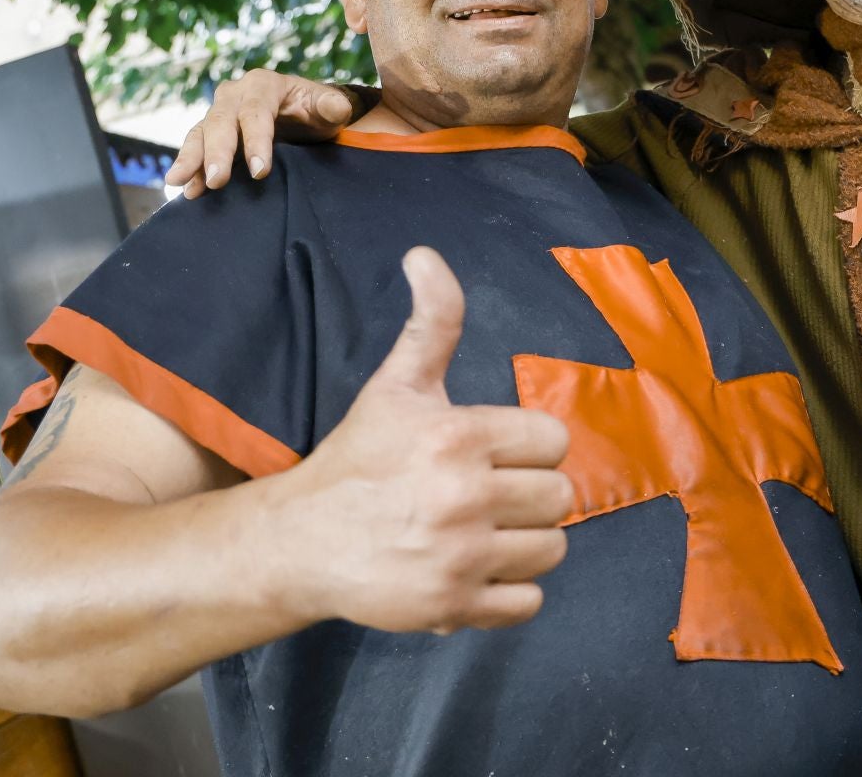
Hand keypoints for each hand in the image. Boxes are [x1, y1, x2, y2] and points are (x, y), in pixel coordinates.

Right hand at [165, 69, 358, 198]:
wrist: (301, 114)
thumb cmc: (314, 110)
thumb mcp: (327, 107)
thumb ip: (332, 107)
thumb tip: (338, 108)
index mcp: (263, 85)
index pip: (256, 113)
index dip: (256, 141)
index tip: (260, 172)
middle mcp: (235, 95)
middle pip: (221, 122)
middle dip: (217, 152)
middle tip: (218, 181)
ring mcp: (219, 113)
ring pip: (200, 133)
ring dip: (191, 158)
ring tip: (178, 181)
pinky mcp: (211, 133)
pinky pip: (195, 147)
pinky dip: (190, 167)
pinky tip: (185, 188)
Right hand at [276, 247, 571, 634]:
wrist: (299, 541)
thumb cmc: (358, 458)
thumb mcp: (397, 384)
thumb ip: (432, 321)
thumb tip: (425, 255)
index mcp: (459, 436)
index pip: (554, 441)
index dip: (530, 448)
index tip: (496, 454)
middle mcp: (464, 496)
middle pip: (561, 499)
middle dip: (531, 497)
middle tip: (492, 496)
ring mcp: (460, 556)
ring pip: (552, 551)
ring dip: (527, 545)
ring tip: (486, 534)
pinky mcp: (453, 606)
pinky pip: (529, 604)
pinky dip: (512, 593)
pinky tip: (478, 570)